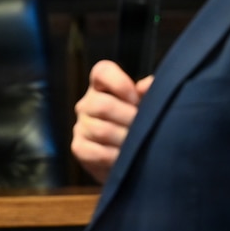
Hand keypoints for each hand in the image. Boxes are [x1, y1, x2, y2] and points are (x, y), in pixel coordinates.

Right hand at [71, 61, 154, 182]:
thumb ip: (150, 92)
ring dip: (124, 139)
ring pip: (100, 130)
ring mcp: (81, 125)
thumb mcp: (148, 104)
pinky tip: (125, 158)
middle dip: (128, 118)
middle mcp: (87, 102)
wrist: (131, 158)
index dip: (120, 84)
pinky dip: (113, 156)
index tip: (136, 99)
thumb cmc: (141, 123)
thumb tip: (145, 86)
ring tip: (138, 145)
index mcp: (103, 85)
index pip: (102, 72)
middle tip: (144, 128)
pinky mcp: (78, 147)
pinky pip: (93, 152)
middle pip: (102, 105)